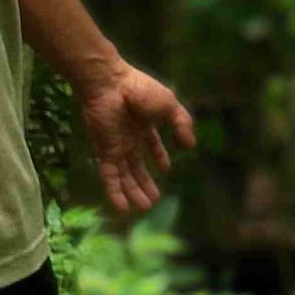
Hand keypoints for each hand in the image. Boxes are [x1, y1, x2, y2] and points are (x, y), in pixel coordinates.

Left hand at [77, 61, 196, 214]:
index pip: (150, 144)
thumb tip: (191, 145)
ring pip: (124, 175)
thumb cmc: (140, 91)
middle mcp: (128, 137)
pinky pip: (109, 176)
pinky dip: (115, 193)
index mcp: (144, 123)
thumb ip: (182, 124)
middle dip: (145, 182)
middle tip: (153, 200)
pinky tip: (122, 209)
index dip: (158, 156)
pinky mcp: (104, 152)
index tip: (165, 170)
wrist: (110, 86)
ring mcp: (115, 146)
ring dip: (132, 192)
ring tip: (143, 208)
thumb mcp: (169, 105)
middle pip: (136, 165)